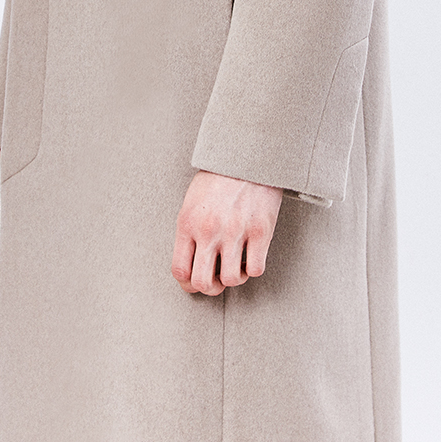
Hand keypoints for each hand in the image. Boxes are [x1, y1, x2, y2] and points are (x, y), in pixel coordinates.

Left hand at [171, 169, 282, 295]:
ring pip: (230, 279)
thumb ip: (189, 230)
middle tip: (217, 281)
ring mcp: (235, 231)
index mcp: (187, 223)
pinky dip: (254, 268)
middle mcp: (209, 230)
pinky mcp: (261, 230)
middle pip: (202, 282)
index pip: (179, 270)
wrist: (248, 153)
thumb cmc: (219, 176)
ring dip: (233, 278)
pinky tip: (252, 255)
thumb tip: (192, 262)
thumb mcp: (192, 201)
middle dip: (210, 288)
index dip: (188, 285)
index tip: (196, 283)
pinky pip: (255, 269)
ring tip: (236, 265)